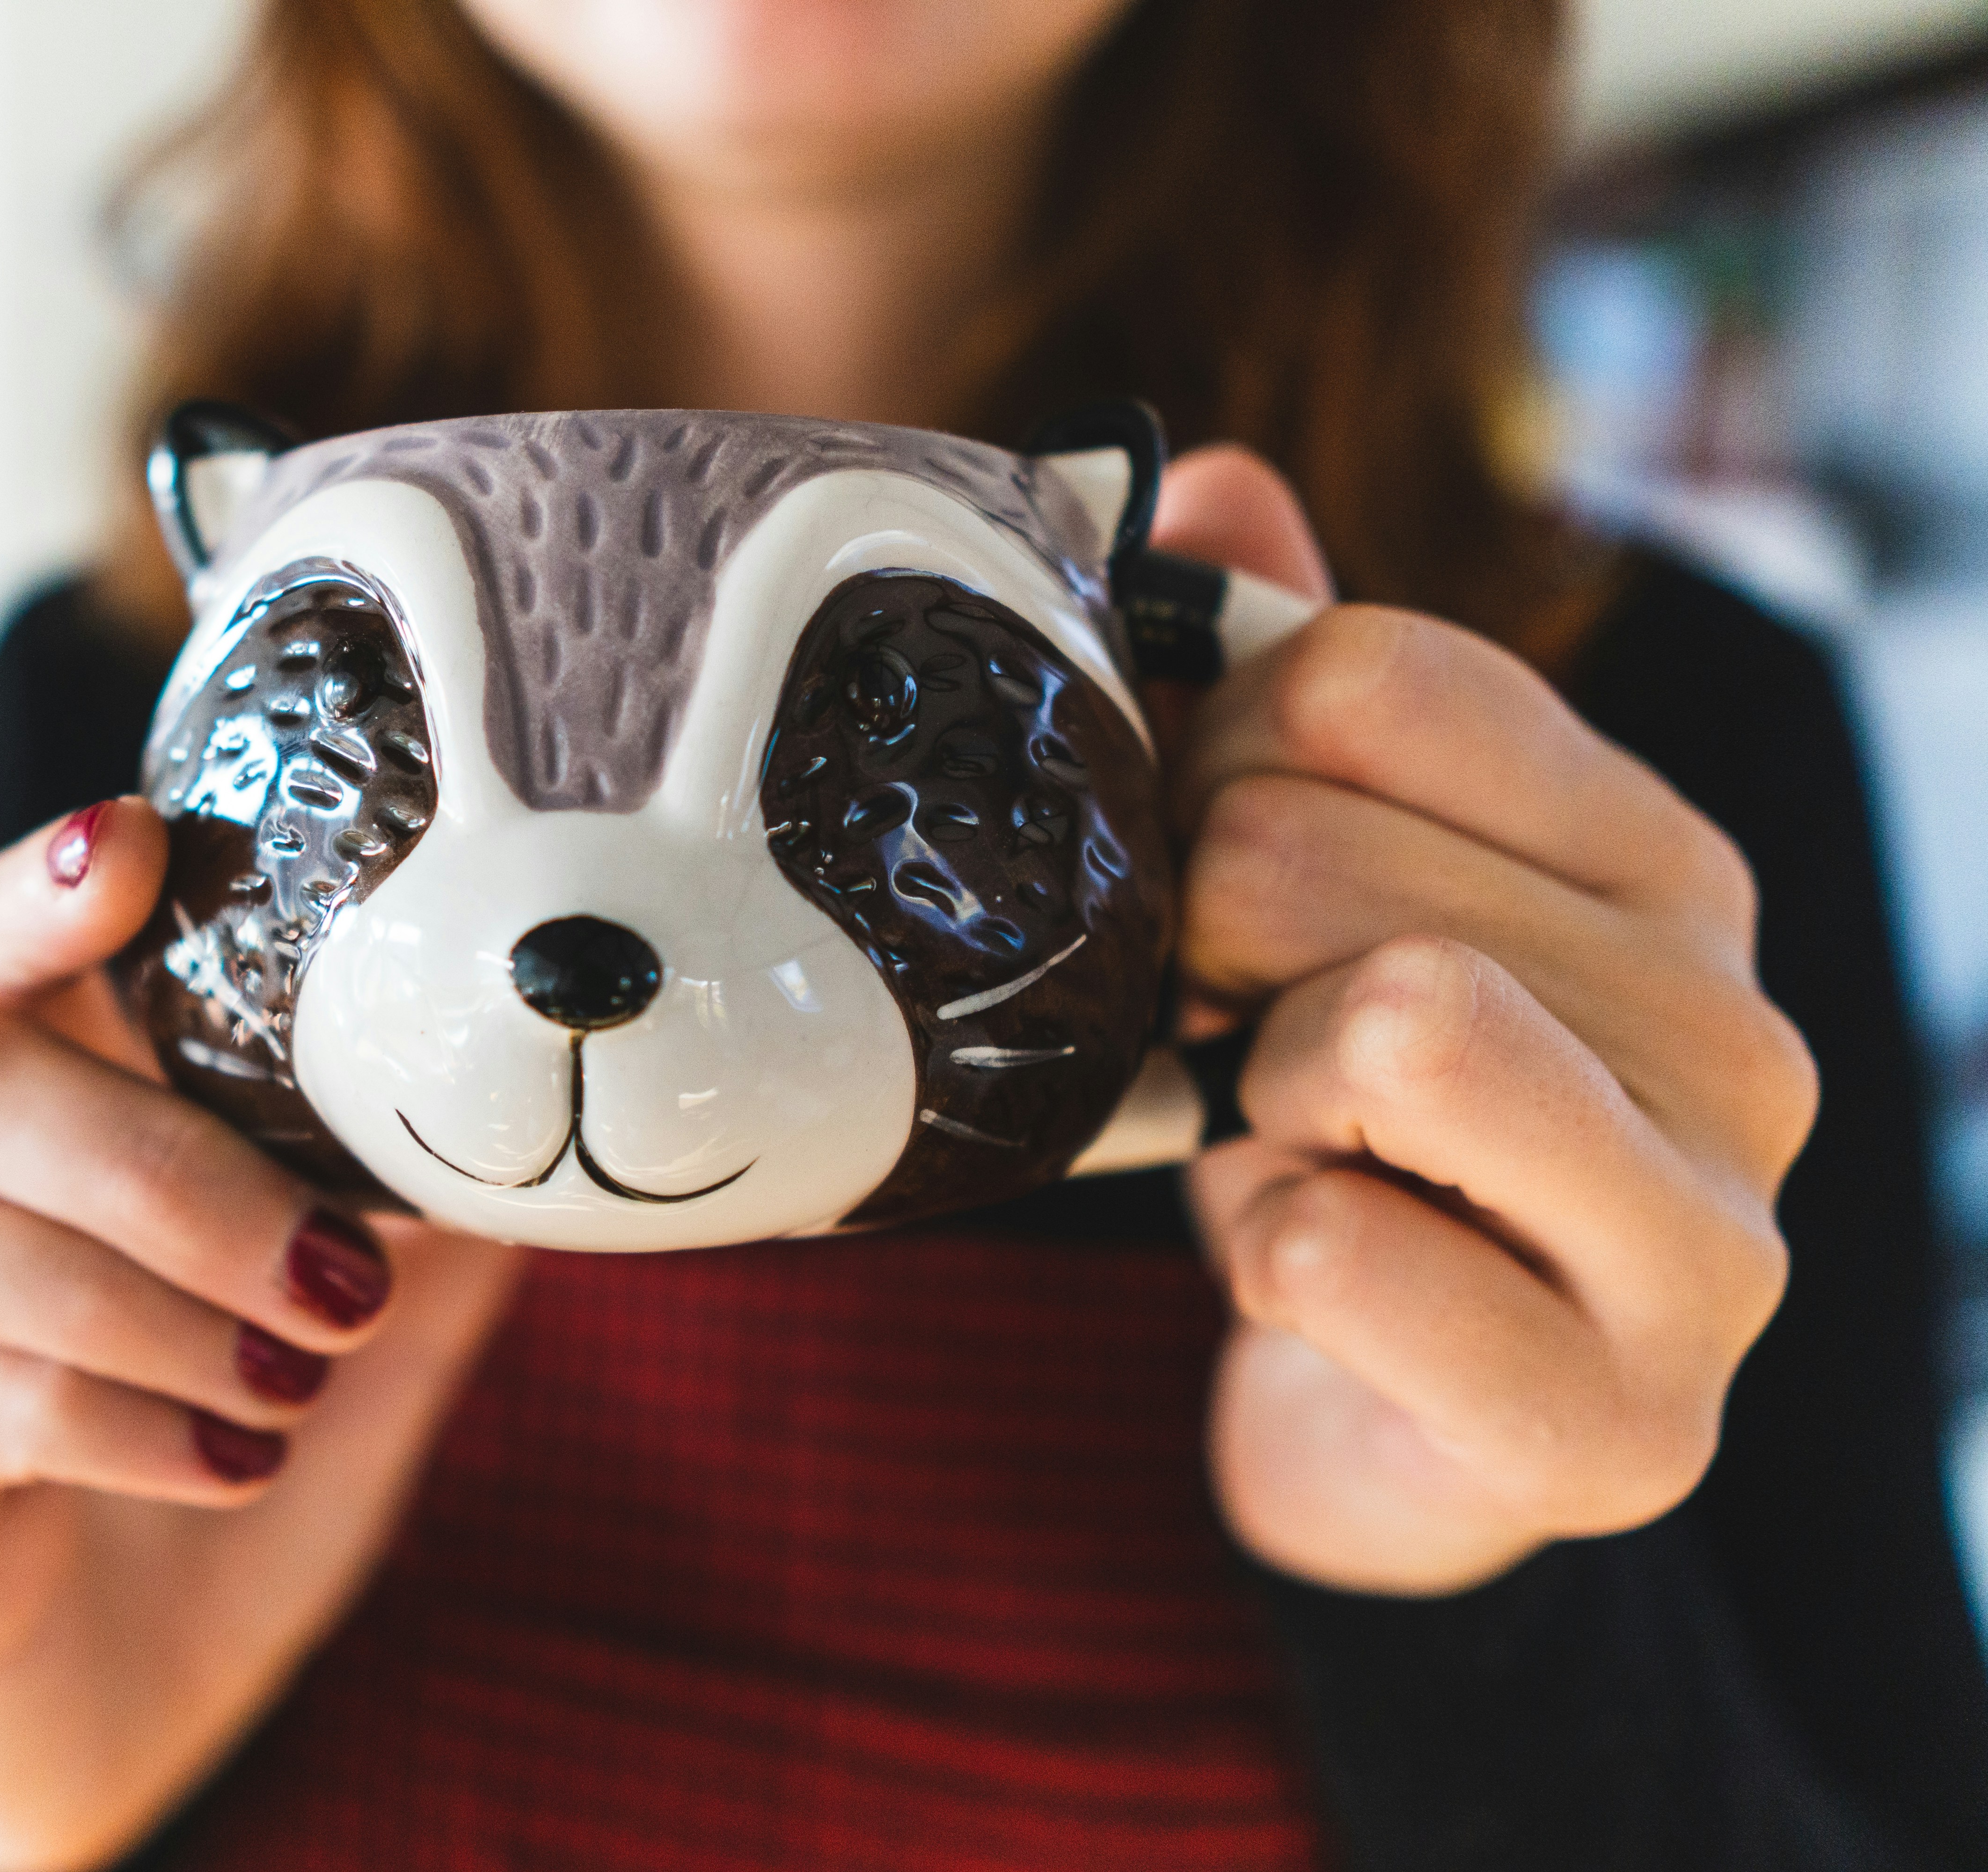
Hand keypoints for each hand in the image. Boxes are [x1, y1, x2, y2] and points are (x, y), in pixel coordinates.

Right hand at [0, 799, 523, 1869]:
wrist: (160, 1674)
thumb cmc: (257, 1433)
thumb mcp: (387, 1296)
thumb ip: (434, 1175)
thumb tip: (544, 1070)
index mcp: (46, 1103)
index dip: (21, 889)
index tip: (132, 852)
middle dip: (150, 1159)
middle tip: (334, 1271)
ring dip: (126, 1296)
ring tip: (294, 1374)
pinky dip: (101, 1420)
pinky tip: (235, 1457)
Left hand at [1152, 451, 1817, 1595]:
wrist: (1396, 1413)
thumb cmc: (1359, 1133)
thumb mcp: (1318, 893)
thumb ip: (1282, 690)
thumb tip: (1207, 487)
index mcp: (1662, 864)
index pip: (1367, 672)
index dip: (1212, 755)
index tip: (1207, 863)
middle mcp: (1736, 1031)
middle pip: (1310, 846)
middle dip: (1199, 943)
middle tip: (1230, 1034)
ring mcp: (1709, 1240)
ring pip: (1369, 1021)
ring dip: (1250, 1088)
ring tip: (1289, 1139)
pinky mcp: (1617, 1423)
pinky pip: (1326, 1242)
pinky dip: (1260, 1248)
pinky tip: (1312, 1268)